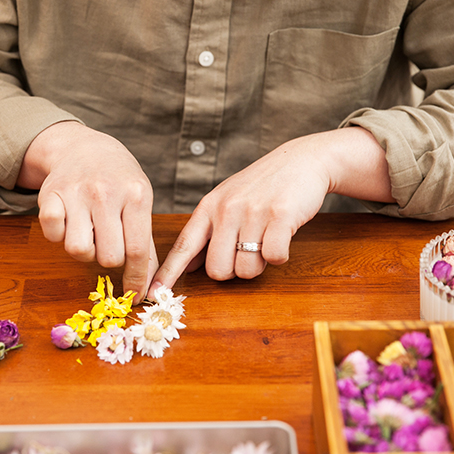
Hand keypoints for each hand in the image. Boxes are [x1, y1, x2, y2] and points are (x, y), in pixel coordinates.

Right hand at [17, 122, 157, 300]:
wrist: (83, 146)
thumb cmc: (118, 178)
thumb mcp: (140, 200)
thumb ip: (144, 242)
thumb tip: (149, 286)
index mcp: (136, 195)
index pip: (137, 250)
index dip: (137, 279)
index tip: (136, 295)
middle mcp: (106, 193)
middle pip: (108, 257)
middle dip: (110, 259)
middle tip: (108, 242)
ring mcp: (76, 193)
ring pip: (78, 250)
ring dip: (84, 250)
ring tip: (89, 231)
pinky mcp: (49, 195)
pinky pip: (53, 236)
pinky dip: (60, 236)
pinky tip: (69, 222)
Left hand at [150, 127, 393, 293]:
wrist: (302, 160)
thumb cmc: (262, 186)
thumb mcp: (225, 201)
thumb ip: (206, 233)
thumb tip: (187, 267)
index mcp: (209, 207)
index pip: (182, 247)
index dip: (168, 273)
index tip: (152, 294)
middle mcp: (226, 209)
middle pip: (217, 270)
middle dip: (234, 271)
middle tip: (246, 251)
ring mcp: (252, 211)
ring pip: (247, 269)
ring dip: (259, 264)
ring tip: (265, 239)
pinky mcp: (280, 215)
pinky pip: (273, 257)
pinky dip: (279, 255)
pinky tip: (282, 236)